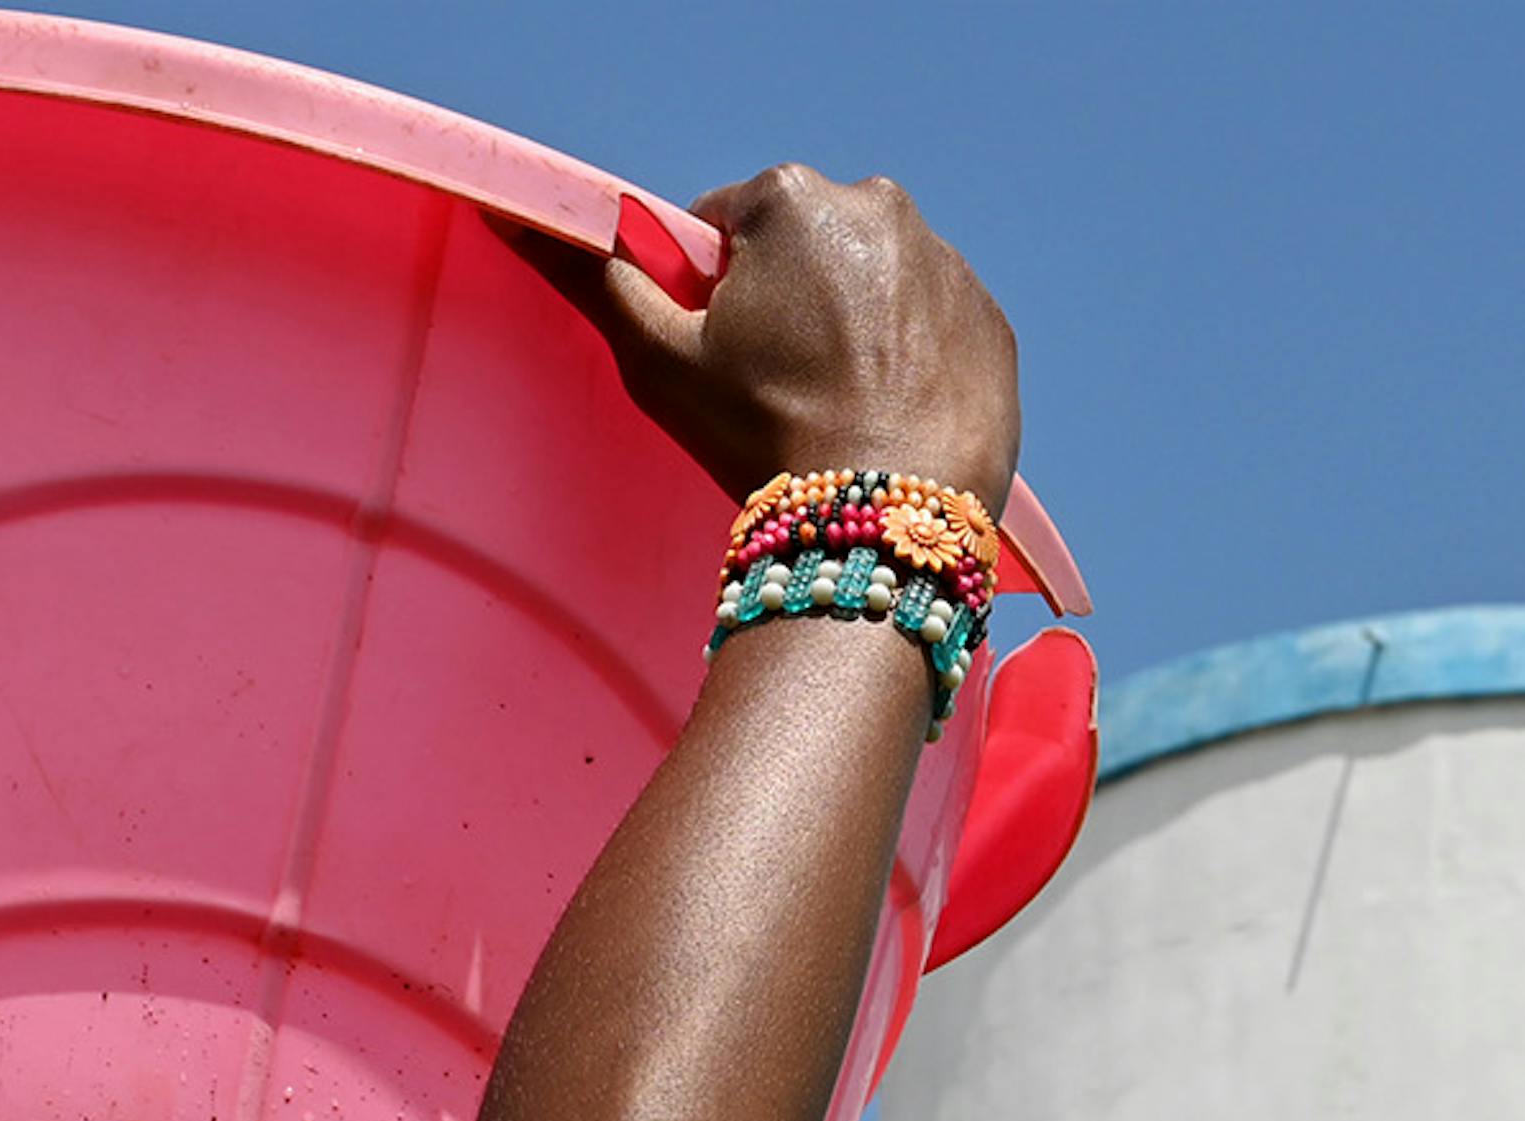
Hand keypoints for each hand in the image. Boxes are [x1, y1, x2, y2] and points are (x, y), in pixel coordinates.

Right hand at [594, 163, 1016, 502]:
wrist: (890, 516)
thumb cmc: (766, 432)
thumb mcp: (661, 358)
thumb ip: (604, 280)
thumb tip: (533, 223)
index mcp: (790, 199)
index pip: (725, 227)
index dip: (712, 292)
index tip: (725, 351)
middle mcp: (878, 206)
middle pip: (806, 250)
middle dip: (789, 302)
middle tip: (781, 387)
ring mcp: (947, 263)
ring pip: (875, 286)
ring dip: (855, 328)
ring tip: (841, 407)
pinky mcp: (991, 322)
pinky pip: (935, 328)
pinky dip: (913, 361)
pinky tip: (891, 416)